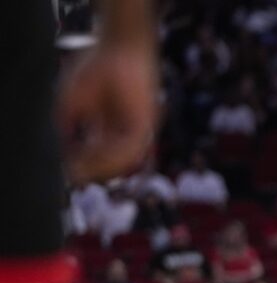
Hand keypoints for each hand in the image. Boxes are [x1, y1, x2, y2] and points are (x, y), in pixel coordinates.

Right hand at [57, 43, 157, 183]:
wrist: (118, 50)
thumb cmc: (94, 70)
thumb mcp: (71, 105)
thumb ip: (68, 130)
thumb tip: (67, 157)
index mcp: (109, 130)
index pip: (98, 158)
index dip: (84, 167)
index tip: (70, 172)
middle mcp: (125, 134)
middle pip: (111, 165)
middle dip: (91, 172)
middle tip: (75, 175)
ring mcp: (136, 131)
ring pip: (121, 163)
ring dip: (100, 167)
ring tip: (82, 166)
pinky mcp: (145, 125)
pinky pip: (130, 150)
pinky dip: (111, 156)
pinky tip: (93, 155)